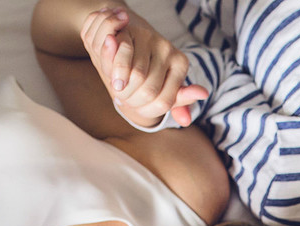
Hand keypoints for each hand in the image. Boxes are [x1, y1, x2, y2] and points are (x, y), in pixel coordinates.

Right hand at [79, 7, 208, 127]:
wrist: (129, 41)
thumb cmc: (149, 71)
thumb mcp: (165, 88)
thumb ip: (177, 103)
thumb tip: (186, 120)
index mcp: (181, 64)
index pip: (164, 102)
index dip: (146, 111)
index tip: (135, 109)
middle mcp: (169, 49)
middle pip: (149, 91)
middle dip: (132, 101)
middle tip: (123, 100)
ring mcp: (150, 38)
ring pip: (136, 77)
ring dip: (122, 90)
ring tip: (118, 89)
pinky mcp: (130, 32)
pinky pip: (123, 58)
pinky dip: (116, 72)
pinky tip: (113, 79)